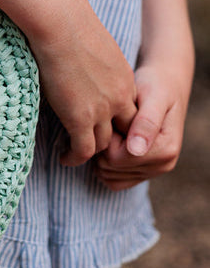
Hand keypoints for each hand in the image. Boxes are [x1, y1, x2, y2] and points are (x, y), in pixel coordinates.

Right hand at [30, 13, 137, 167]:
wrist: (61, 24)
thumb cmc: (69, 26)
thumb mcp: (94, 47)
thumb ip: (94, 64)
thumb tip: (78, 64)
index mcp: (125, 79)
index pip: (127, 111)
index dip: (114, 121)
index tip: (98, 123)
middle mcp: (119, 97)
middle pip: (122, 132)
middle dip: (109, 141)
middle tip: (90, 143)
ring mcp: (101, 110)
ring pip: (103, 144)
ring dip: (90, 152)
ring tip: (74, 153)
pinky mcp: (80, 118)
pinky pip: (82, 150)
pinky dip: (74, 158)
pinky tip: (64, 157)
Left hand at [95, 62, 191, 190]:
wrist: (163, 86)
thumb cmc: (155, 86)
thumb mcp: (152, 97)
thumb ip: (146, 122)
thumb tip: (136, 150)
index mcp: (165, 150)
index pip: (116, 157)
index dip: (107, 137)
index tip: (114, 116)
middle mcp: (162, 165)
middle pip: (109, 166)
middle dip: (103, 144)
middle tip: (112, 120)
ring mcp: (152, 171)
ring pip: (107, 174)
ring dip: (102, 153)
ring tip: (113, 129)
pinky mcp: (142, 172)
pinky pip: (112, 180)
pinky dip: (104, 163)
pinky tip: (110, 141)